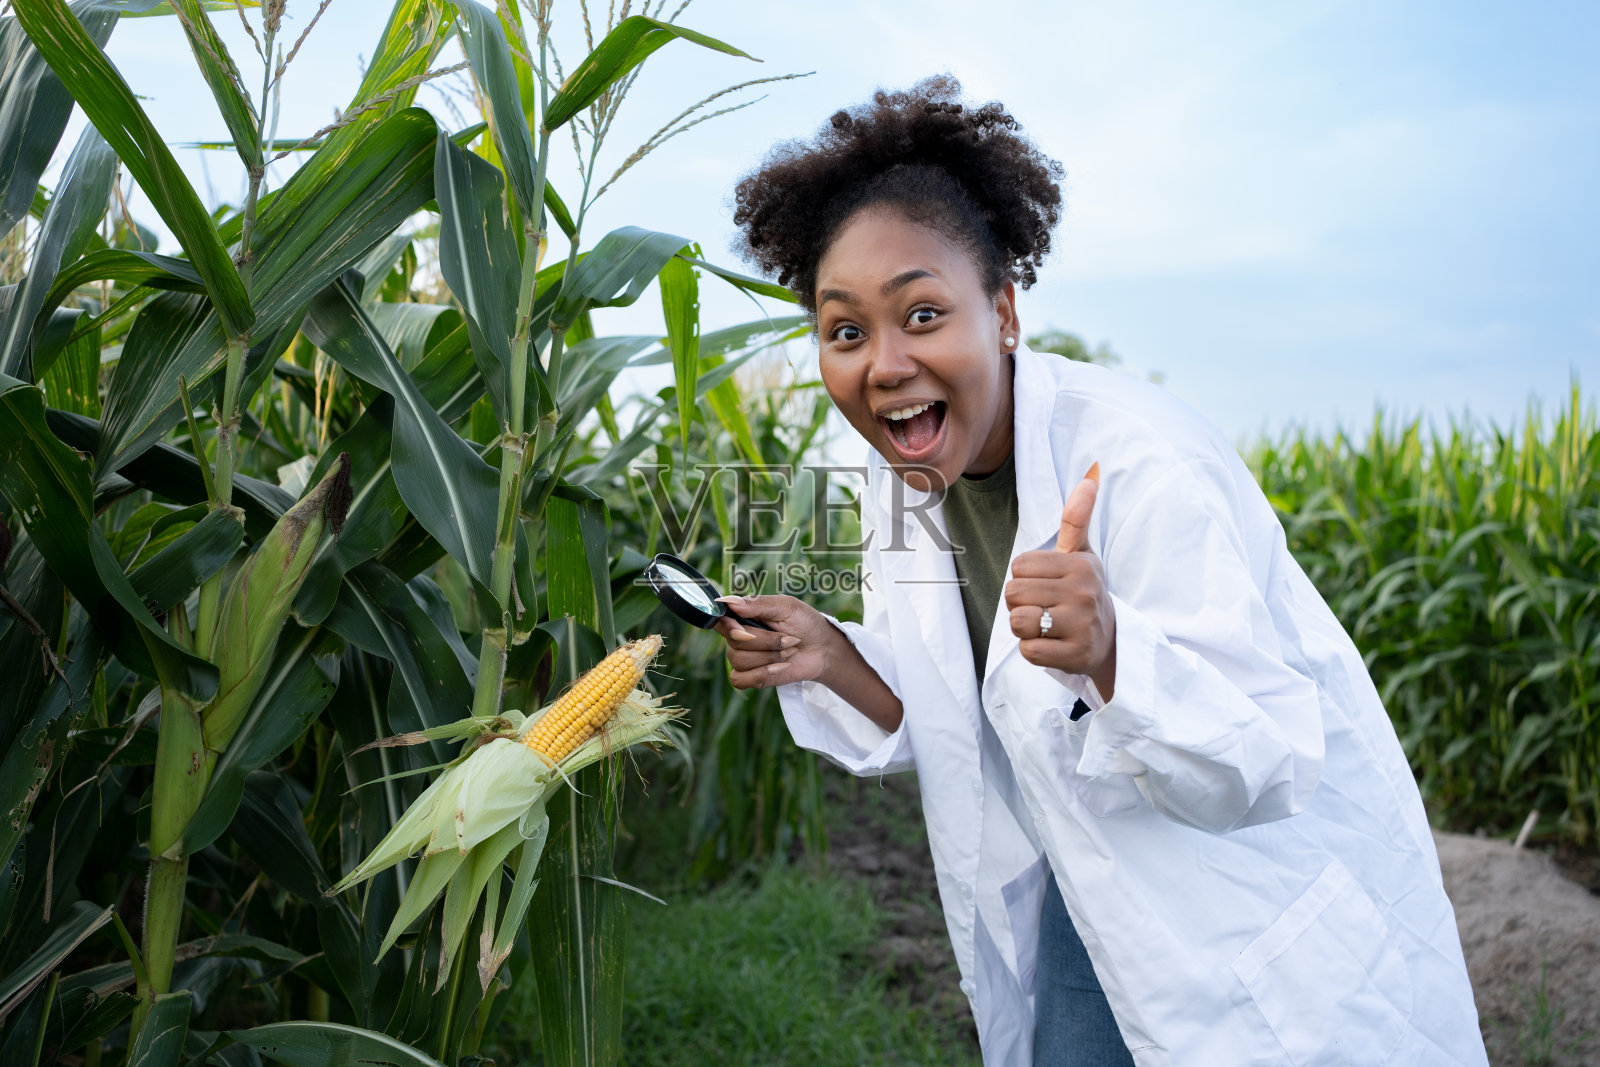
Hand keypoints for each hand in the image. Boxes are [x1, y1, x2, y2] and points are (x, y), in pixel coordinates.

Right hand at [712, 595, 837, 689]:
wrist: (823, 650)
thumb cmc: (806, 623)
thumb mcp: (787, 607)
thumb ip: (758, 604)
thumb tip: (728, 601)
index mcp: (744, 615)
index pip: (720, 618)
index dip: (728, 624)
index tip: (742, 626)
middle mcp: (739, 635)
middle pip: (735, 641)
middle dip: (767, 641)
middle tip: (790, 638)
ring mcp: (743, 657)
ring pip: (739, 660)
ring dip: (770, 657)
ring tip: (789, 651)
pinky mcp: (750, 676)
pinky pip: (739, 680)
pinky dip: (761, 674)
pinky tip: (780, 667)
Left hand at [1004, 462, 1117, 698]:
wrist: (1111, 640)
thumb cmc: (1084, 591)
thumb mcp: (1082, 553)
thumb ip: (1078, 517)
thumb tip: (1092, 472)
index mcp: (1080, 565)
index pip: (1018, 566)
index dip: (1024, 579)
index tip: (1047, 586)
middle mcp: (1083, 592)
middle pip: (1013, 594)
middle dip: (1021, 604)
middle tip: (1045, 608)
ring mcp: (1081, 625)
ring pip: (1018, 622)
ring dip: (1025, 628)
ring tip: (1048, 626)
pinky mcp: (1076, 654)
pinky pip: (1028, 651)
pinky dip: (1033, 651)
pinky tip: (1054, 645)